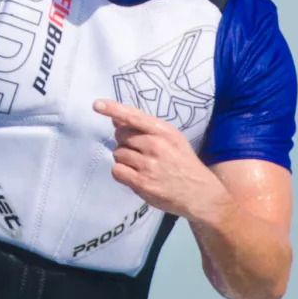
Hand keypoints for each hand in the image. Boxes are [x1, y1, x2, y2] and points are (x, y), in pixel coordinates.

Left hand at [91, 100, 227, 225]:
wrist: (200, 193)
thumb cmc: (183, 163)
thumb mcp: (172, 140)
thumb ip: (146, 129)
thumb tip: (117, 119)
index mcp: (164, 131)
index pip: (134, 116)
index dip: (114, 109)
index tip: (97, 104)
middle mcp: (156, 145)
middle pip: (120, 135)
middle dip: (124, 142)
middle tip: (138, 152)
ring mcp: (149, 165)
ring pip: (118, 153)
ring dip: (123, 159)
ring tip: (140, 166)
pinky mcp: (142, 183)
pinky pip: (117, 171)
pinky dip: (121, 173)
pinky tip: (134, 176)